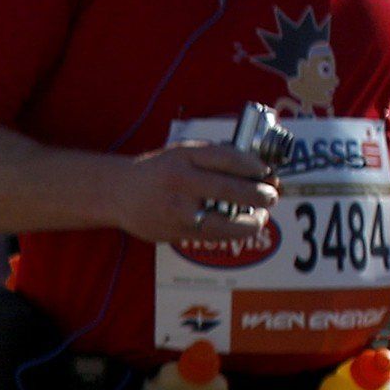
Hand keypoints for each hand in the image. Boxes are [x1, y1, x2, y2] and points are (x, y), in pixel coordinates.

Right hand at [116, 141, 278, 250]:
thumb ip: (215, 157)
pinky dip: (232, 232)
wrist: (118, 193)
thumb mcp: (183, 153)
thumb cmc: (159, 171)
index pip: (229, 159)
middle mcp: (179, 183)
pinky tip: (239, 226)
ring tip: (260, 216)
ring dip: (252, 221)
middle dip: (261, 195)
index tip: (267, 173)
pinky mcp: (174, 232)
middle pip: (233, 190)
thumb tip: (258, 171)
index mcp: (182, 157)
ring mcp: (176, 211)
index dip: (256, 167)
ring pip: (227, 223)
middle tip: (271, 196)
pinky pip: (214, 236)